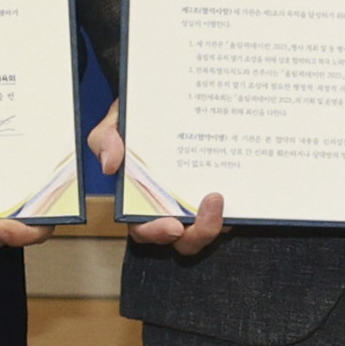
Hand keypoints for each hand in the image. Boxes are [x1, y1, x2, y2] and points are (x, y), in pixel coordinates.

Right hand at [92, 107, 226, 256]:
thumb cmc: (137, 120)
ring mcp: (196, 204)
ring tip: (220, 195)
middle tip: (211, 203)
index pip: (144, 230)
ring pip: (209, 231)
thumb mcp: (115, 123)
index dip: (157, 234)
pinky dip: (236, 207)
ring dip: (218, 221)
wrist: (166, 104)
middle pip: (185, 241)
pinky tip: (239, 187)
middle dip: (199, 232)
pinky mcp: (219, 195)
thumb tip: (110, 164)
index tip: (173, 227)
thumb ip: (106, 140)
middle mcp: (170, 208)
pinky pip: (231, 212)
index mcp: (140, 200)